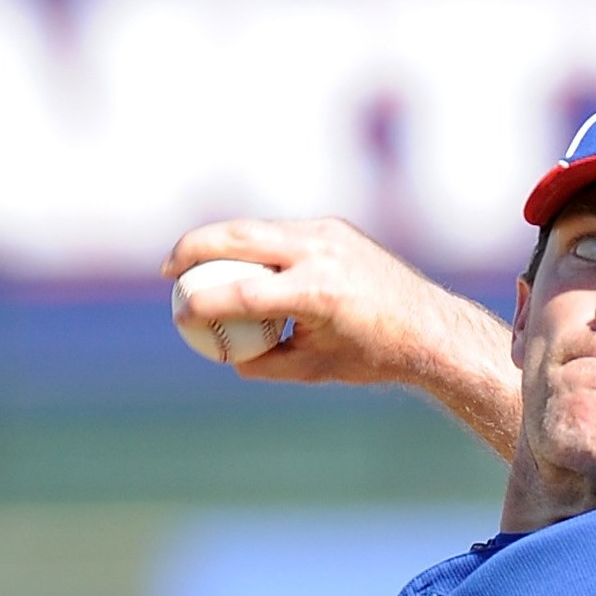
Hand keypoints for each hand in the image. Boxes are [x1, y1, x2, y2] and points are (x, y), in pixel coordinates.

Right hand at [162, 217, 521, 452]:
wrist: (428, 326)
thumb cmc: (372, 355)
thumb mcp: (316, 369)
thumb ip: (269, 364)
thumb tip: (228, 358)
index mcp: (318, 292)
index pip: (244, 292)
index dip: (203, 303)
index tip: (179, 314)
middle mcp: (320, 252)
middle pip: (239, 237)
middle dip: (193, 248)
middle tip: (166, 270)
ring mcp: (327, 232)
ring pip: (256, 227)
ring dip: (219, 241)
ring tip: (190, 262)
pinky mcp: (332, 226)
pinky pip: (280, 232)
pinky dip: (255, 245)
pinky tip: (237, 263)